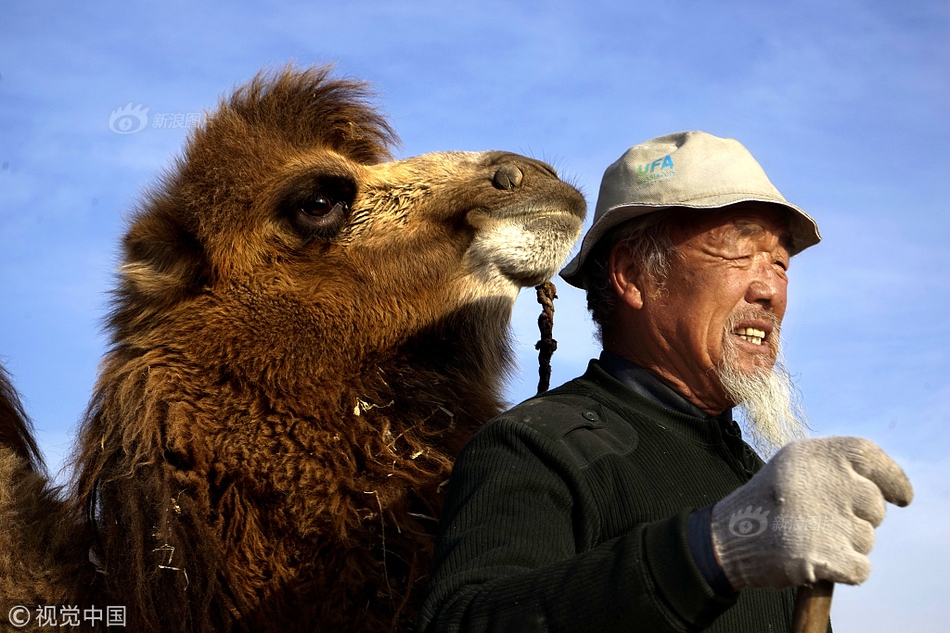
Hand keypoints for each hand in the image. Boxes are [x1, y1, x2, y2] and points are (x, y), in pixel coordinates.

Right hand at [710, 436, 912, 589]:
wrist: (727, 539)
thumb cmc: (766, 504)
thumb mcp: (792, 468)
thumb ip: (834, 468)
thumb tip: (885, 487)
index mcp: (810, 455)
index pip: (870, 456)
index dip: (893, 478)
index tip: (901, 497)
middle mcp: (820, 482)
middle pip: (874, 505)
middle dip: (861, 519)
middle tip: (826, 522)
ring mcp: (822, 519)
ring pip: (867, 539)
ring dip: (848, 545)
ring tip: (810, 538)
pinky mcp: (823, 555)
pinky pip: (861, 568)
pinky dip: (845, 571)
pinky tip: (817, 560)